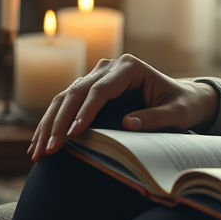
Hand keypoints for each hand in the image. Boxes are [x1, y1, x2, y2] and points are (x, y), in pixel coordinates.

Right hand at [28, 54, 219, 161]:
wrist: (183, 97)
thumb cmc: (182, 105)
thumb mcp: (177, 113)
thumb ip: (155, 117)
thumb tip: (128, 124)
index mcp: (131, 67)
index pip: (101, 88)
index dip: (86, 111)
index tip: (75, 134)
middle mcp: (110, 67)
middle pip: (77, 92)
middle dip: (60, 122)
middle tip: (48, 150)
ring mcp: (98, 76)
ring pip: (65, 97)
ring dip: (49, 125)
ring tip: (37, 152)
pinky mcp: (90, 89)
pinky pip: (65, 104)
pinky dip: (51, 124)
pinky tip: (39, 143)